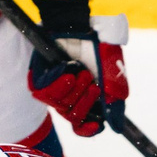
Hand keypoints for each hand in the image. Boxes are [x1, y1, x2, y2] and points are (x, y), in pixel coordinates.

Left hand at [25, 0, 127, 136]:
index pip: (83, 125)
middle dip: (86, 103)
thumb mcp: (114, 77)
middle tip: (94, 85)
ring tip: (82, 72)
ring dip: (74, 90)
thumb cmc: (99, 48)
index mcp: (86, 98)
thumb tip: (117, 128)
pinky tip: (67, 72)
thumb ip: (115, 103)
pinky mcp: (39, 79)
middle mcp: (68, 97)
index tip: (98, 124)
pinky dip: (59, 85)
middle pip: (73, 118)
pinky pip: (46, 94)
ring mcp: (52, 89)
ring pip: (60, 107)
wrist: (81, 26)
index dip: (89, 129)